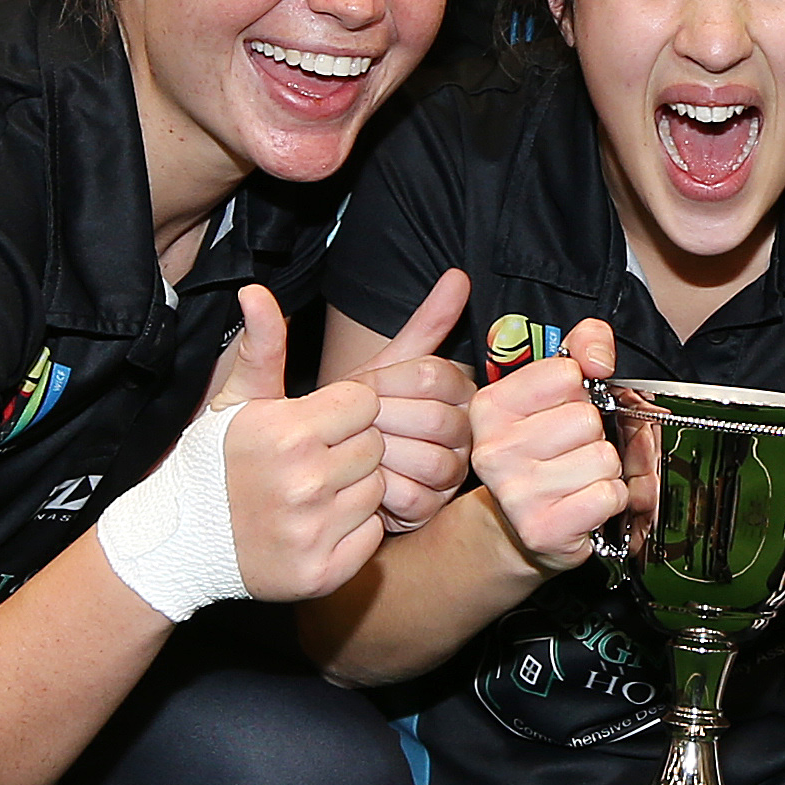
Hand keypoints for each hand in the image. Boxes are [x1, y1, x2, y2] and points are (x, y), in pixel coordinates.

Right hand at [204, 284, 397, 603]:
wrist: (179, 544)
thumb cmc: (212, 463)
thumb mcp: (235, 400)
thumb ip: (260, 345)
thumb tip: (255, 290)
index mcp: (287, 432)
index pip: (364, 402)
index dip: (341, 411)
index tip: (313, 424)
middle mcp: (303, 482)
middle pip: (375, 445)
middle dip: (350, 448)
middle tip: (312, 461)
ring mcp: (313, 531)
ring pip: (378, 490)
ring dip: (354, 489)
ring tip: (312, 492)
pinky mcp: (322, 573)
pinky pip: (372, 536)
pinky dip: (353, 531)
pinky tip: (317, 525)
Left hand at [363, 270, 478, 531]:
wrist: (321, 462)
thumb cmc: (351, 411)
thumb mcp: (382, 364)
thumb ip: (425, 322)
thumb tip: (459, 275)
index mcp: (455, 390)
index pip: (435, 376)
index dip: (388, 383)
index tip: (357, 388)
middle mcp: (463, 431)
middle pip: (437, 420)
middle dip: (385, 421)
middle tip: (353, 424)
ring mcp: (451, 472)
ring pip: (433, 462)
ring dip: (384, 455)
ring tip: (355, 450)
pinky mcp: (432, 509)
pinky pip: (417, 497)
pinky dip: (382, 490)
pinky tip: (360, 480)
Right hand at [471, 316, 631, 571]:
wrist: (520, 525)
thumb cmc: (543, 451)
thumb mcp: (552, 388)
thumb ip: (581, 346)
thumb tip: (598, 358)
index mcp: (490, 407)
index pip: (566, 374)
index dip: (578, 391)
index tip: (562, 408)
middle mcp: (494, 450)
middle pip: (586, 419)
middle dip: (591, 433)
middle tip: (570, 449)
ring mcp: (516, 493)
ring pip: (603, 458)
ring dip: (602, 468)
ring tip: (577, 476)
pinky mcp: (542, 528)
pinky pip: (608, 495)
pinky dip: (609, 498)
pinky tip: (584, 501)